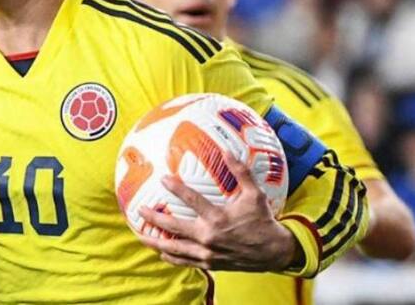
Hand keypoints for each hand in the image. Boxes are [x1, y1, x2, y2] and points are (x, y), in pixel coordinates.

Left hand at [138, 152, 299, 271]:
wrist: (274, 252)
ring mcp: (207, 253)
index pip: (191, 200)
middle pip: (174, 227)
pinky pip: (185, 262)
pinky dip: (171, 257)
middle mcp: (209, 237)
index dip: (175, 188)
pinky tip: (161, 252)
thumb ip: (240, 172)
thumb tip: (227, 150)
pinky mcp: (209, 264)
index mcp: (218, 218)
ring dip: (155, 242)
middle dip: (154, 219)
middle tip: (140, 210)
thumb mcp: (255, 194)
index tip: (162, 179)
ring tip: (140, 235)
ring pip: (174, 249)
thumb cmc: (262, 220)